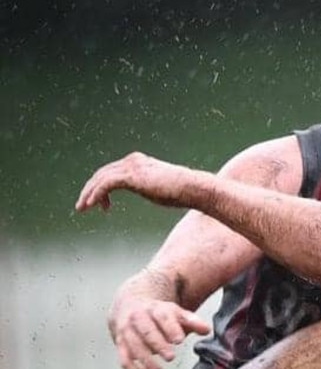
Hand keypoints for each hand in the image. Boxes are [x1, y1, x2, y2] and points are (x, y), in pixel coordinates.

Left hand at [75, 152, 191, 211]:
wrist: (191, 188)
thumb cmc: (182, 192)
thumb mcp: (160, 188)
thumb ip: (151, 188)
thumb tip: (157, 193)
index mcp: (138, 162)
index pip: (111, 173)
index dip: (101, 189)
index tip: (101, 206)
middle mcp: (132, 160)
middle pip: (101, 174)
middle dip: (89, 190)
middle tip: (81, 207)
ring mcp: (131, 166)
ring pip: (100, 179)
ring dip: (88, 194)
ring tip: (82, 208)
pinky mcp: (132, 176)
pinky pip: (106, 184)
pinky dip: (97, 195)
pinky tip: (91, 205)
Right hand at [109, 296, 210, 368]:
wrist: (129, 305)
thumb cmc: (158, 314)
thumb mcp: (175, 313)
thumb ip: (192, 322)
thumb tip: (207, 330)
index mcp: (155, 309)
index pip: (162, 316)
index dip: (170, 327)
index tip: (179, 339)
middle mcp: (138, 318)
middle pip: (147, 331)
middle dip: (158, 345)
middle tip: (171, 357)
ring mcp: (127, 331)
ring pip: (134, 346)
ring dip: (146, 362)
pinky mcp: (120, 345)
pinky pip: (124, 359)